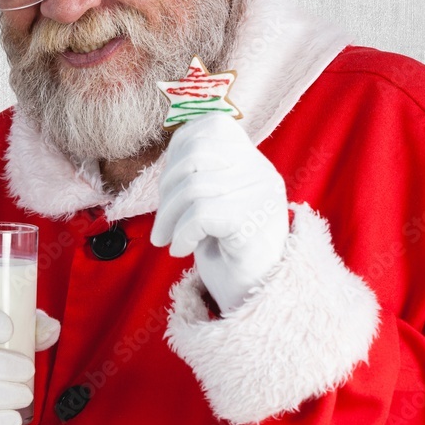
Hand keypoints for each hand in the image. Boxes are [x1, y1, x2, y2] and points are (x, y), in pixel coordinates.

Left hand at [152, 112, 288, 313]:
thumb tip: (169, 158)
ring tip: (167, 239)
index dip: (179, 148)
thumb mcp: (214, 203)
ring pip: (194, 187)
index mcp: (254, 162)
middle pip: (196, 155)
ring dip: (168, 218)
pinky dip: (182, 233)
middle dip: (166, 189)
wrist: (254, 299)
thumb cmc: (227, 251)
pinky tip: (181, 250)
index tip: (168, 184)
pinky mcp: (253, 221)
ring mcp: (262, 195)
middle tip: (161, 224)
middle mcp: (263, 172)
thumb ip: (201, 175)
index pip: (213, 126)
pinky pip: (201, 213)